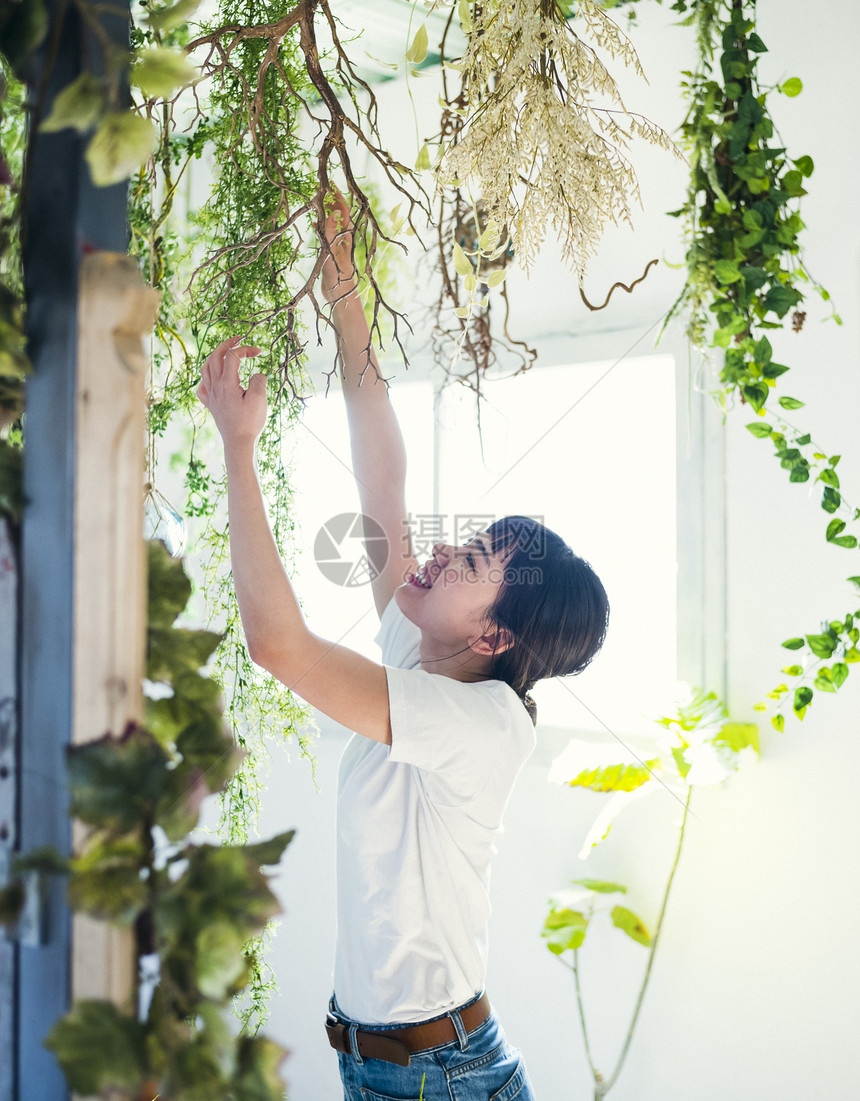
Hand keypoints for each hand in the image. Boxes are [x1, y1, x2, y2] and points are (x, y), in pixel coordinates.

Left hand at [196, 336, 265, 446]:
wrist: (238, 443)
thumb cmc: (249, 422)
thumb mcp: (260, 399)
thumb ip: (259, 380)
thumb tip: (256, 374)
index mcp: (227, 383)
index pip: (233, 356)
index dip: (246, 349)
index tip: (259, 351)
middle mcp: (215, 387)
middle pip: (215, 356)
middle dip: (227, 344)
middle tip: (238, 339)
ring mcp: (211, 396)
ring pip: (205, 368)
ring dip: (214, 356)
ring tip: (225, 353)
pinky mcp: (211, 405)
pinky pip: (202, 387)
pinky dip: (207, 377)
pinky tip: (213, 379)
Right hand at [320, 189, 357, 304]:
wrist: (340, 294)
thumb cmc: (338, 274)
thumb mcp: (333, 251)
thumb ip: (332, 232)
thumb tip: (333, 211)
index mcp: (346, 234)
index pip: (343, 209)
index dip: (337, 195)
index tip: (329, 183)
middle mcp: (343, 236)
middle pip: (338, 213)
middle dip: (331, 199)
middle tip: (321, 187)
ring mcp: (337, 243)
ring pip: (331, 221)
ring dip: (325, 210)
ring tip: (316, 200)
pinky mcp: (331, 250)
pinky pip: (326, 233)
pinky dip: (320, 225)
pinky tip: (314, 221)